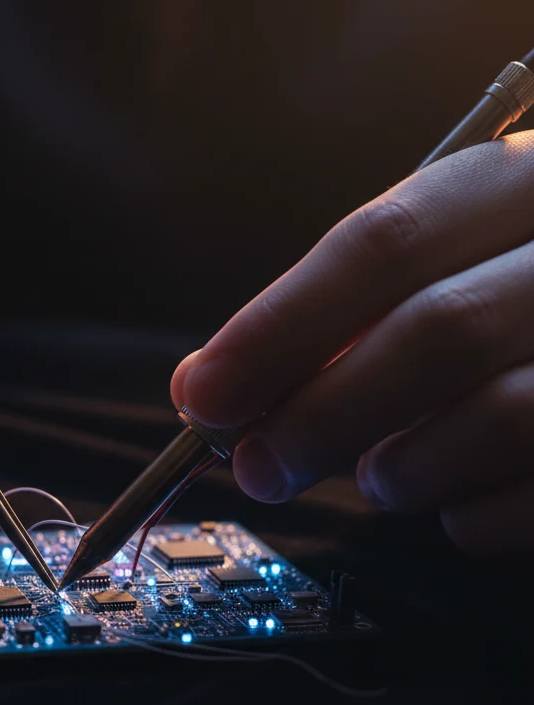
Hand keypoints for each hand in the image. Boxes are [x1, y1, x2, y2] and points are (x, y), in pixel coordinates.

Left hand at [171, 134, 533, 555]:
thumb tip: (207, 385)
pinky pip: (530, 504)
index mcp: (524, 185)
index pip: (387, 244)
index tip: (203, 394)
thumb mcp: (437, 272)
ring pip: (497, 418)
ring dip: (397, 471)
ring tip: (381, 478)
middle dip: (317, 415)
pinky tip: (455, 501)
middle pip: (436, 331)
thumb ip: (336, 318)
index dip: (277, 327)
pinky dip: (465, 520)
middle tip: (257, 467)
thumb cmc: (505, 305)